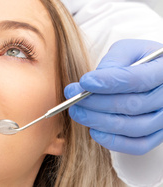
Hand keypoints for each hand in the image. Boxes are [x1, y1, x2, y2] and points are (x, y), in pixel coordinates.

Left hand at [65, 39, 162, 154]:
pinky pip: (139, 146)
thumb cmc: (140, 60)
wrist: (154, 74)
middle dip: (96, 103)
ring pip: (134, 127)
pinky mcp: (159, 135)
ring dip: (99, 121)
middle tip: (73, 97)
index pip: (137, 79)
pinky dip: (114, 141)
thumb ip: (113, 60)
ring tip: (77, 111)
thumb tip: (92, 81)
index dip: (108, 82)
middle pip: (133, 105)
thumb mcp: (129, 50)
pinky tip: (94, 130)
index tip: (84, 82)